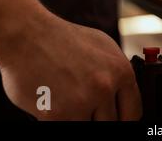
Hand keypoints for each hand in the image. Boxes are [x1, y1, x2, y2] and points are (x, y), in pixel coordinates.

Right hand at [0, 17, 141, 120]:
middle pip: (112, 124)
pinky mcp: (56, 115)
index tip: (115, 117)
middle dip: (98, 117)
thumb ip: (117, 74)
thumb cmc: (64, 39)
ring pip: (88, 127)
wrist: (27, 34)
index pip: (133, 112)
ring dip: (78, 118)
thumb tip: (126, 97)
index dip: (122, 117)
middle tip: (84, 106)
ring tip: (67, 100)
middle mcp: (105, 87)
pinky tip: (52, 101)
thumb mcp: (104, 48)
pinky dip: (57, 119)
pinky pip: (65, 127)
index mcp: (121, 72)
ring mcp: (81, 102)